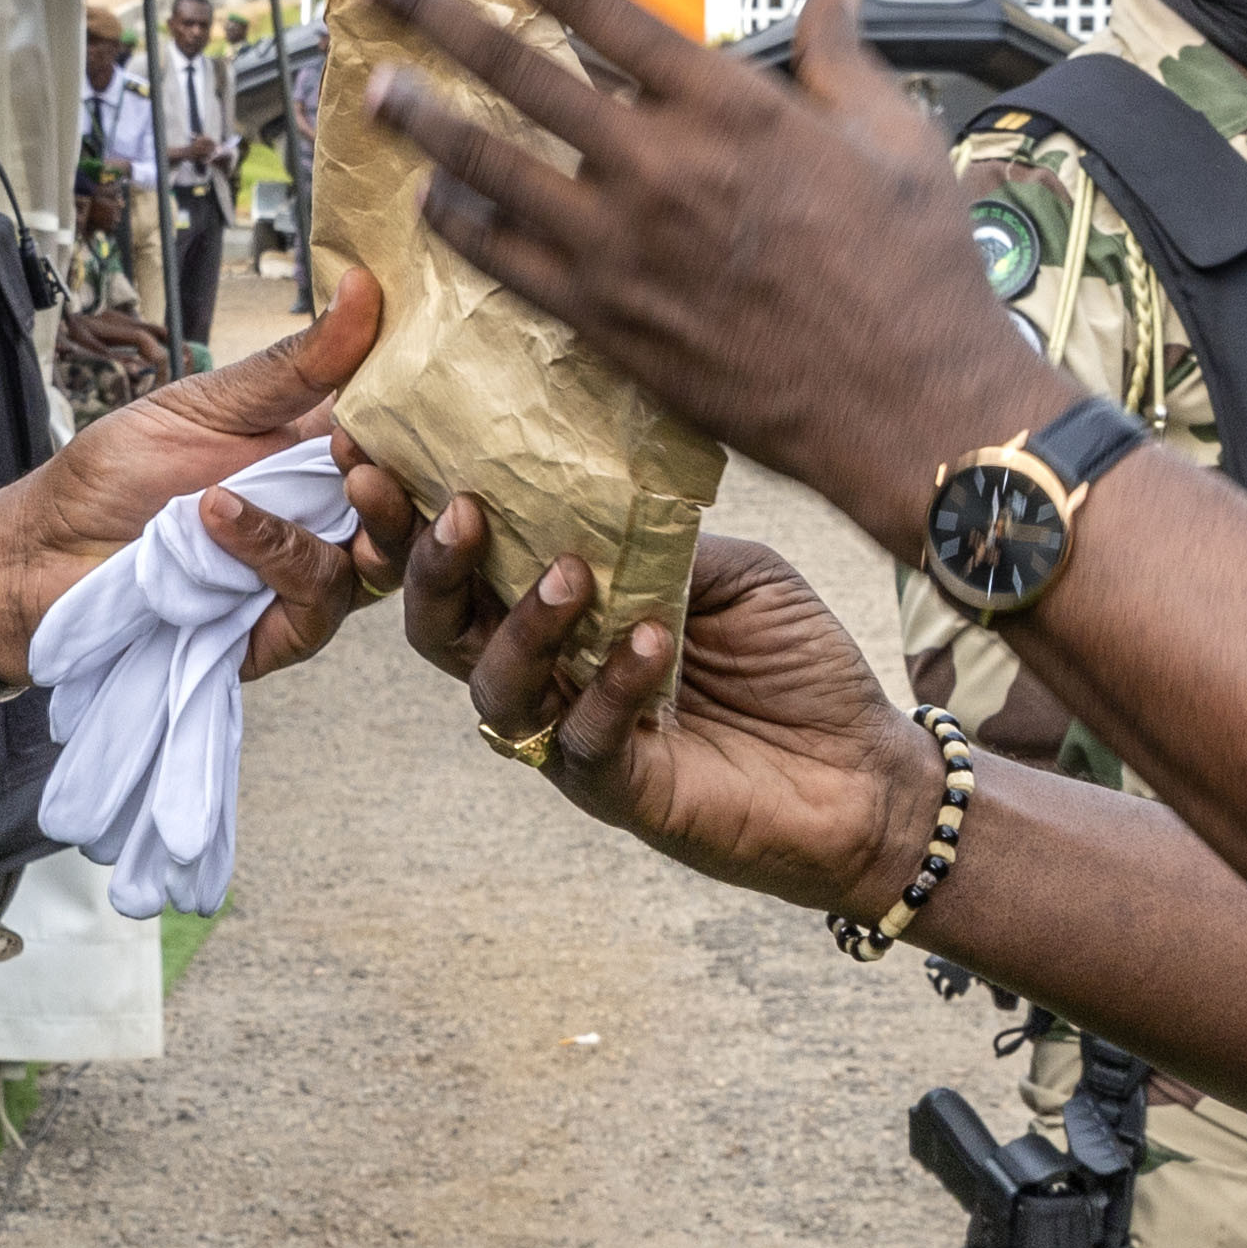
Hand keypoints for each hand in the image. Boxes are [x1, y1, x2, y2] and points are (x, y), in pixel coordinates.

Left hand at [0, 275, 380, 682]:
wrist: (44, 549)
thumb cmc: (119, 471)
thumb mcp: (209, 403)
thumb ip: (294, 366)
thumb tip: (363, 287)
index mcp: (321, 457)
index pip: (402, 440)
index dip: (423, 419)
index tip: (419, 379)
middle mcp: (328, 521)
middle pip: (412, 513)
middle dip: (409, 482)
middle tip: (371, 446)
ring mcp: (307, 578)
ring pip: (379, 563)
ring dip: (357, 517)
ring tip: (328, 474)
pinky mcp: (278, 633)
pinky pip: (314, 601)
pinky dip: (275, 552)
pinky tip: (221, 516)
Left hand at [353, 0, 1045, 538]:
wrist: (911, 403)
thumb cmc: (914, 272)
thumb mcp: (896, 136)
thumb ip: (842, 56)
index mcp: (727, 104)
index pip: (590, 3)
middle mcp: (661, 164)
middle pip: (517, 70)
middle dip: (436, 18)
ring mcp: (625, 245)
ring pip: (494, 167)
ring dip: (426, 122)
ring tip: (374, 90)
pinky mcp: (612, 320)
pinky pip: (511, 264)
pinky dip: (465, 229)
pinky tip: (433, 203)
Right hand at [363, 473, 932, 916]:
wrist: (869, 775)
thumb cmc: (796, 668)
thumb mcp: (734, 573)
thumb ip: (660, 541)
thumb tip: (597, 498)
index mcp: (564, 616)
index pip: (467, 566)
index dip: (412, 517)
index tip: (377, 453)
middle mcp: (552, 677)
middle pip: (443, 630)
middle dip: (428, 567)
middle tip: (451, 508)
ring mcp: (577, 739)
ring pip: (496, 690)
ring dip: (522, 624)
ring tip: (571, 573)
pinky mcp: (622, 794)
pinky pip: (583, 743)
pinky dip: (611, 686)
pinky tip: (653, 644)